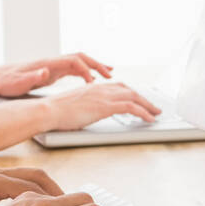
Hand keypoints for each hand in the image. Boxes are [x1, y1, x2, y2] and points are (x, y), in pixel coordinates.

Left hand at [0, 52, 112, 96]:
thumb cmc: (6, 82)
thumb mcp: (18, 83)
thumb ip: (32, 77)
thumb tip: (45, 71)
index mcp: (47, 63)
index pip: (73, 62)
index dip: (85, 71)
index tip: (94, 84)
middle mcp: (52, 61)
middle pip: (80, 57)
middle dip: (97, 64)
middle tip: (111, 75)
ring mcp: (53, 65)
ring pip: (79, 61)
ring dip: (94, 66)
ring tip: (110, 74)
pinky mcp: (52, 71)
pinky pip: (74, 69)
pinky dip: (86, 72)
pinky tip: (92, 80)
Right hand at [41, 82, 160, 129]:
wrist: (48, 110)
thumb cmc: (55, 111)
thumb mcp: (73, 106)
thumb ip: (84, 106)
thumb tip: (87, 113)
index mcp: (92, 87)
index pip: (117, 86)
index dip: (130, 93)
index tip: (137, 99)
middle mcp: (100, 88)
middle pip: (129, 90)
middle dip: (143, 98)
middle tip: (152, 106)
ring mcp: (104, 96)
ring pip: (134, 97)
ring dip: (147, 105)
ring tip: (155, 113)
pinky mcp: (105, 106)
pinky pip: (131, 107)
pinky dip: (143, 112)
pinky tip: (149, 118)